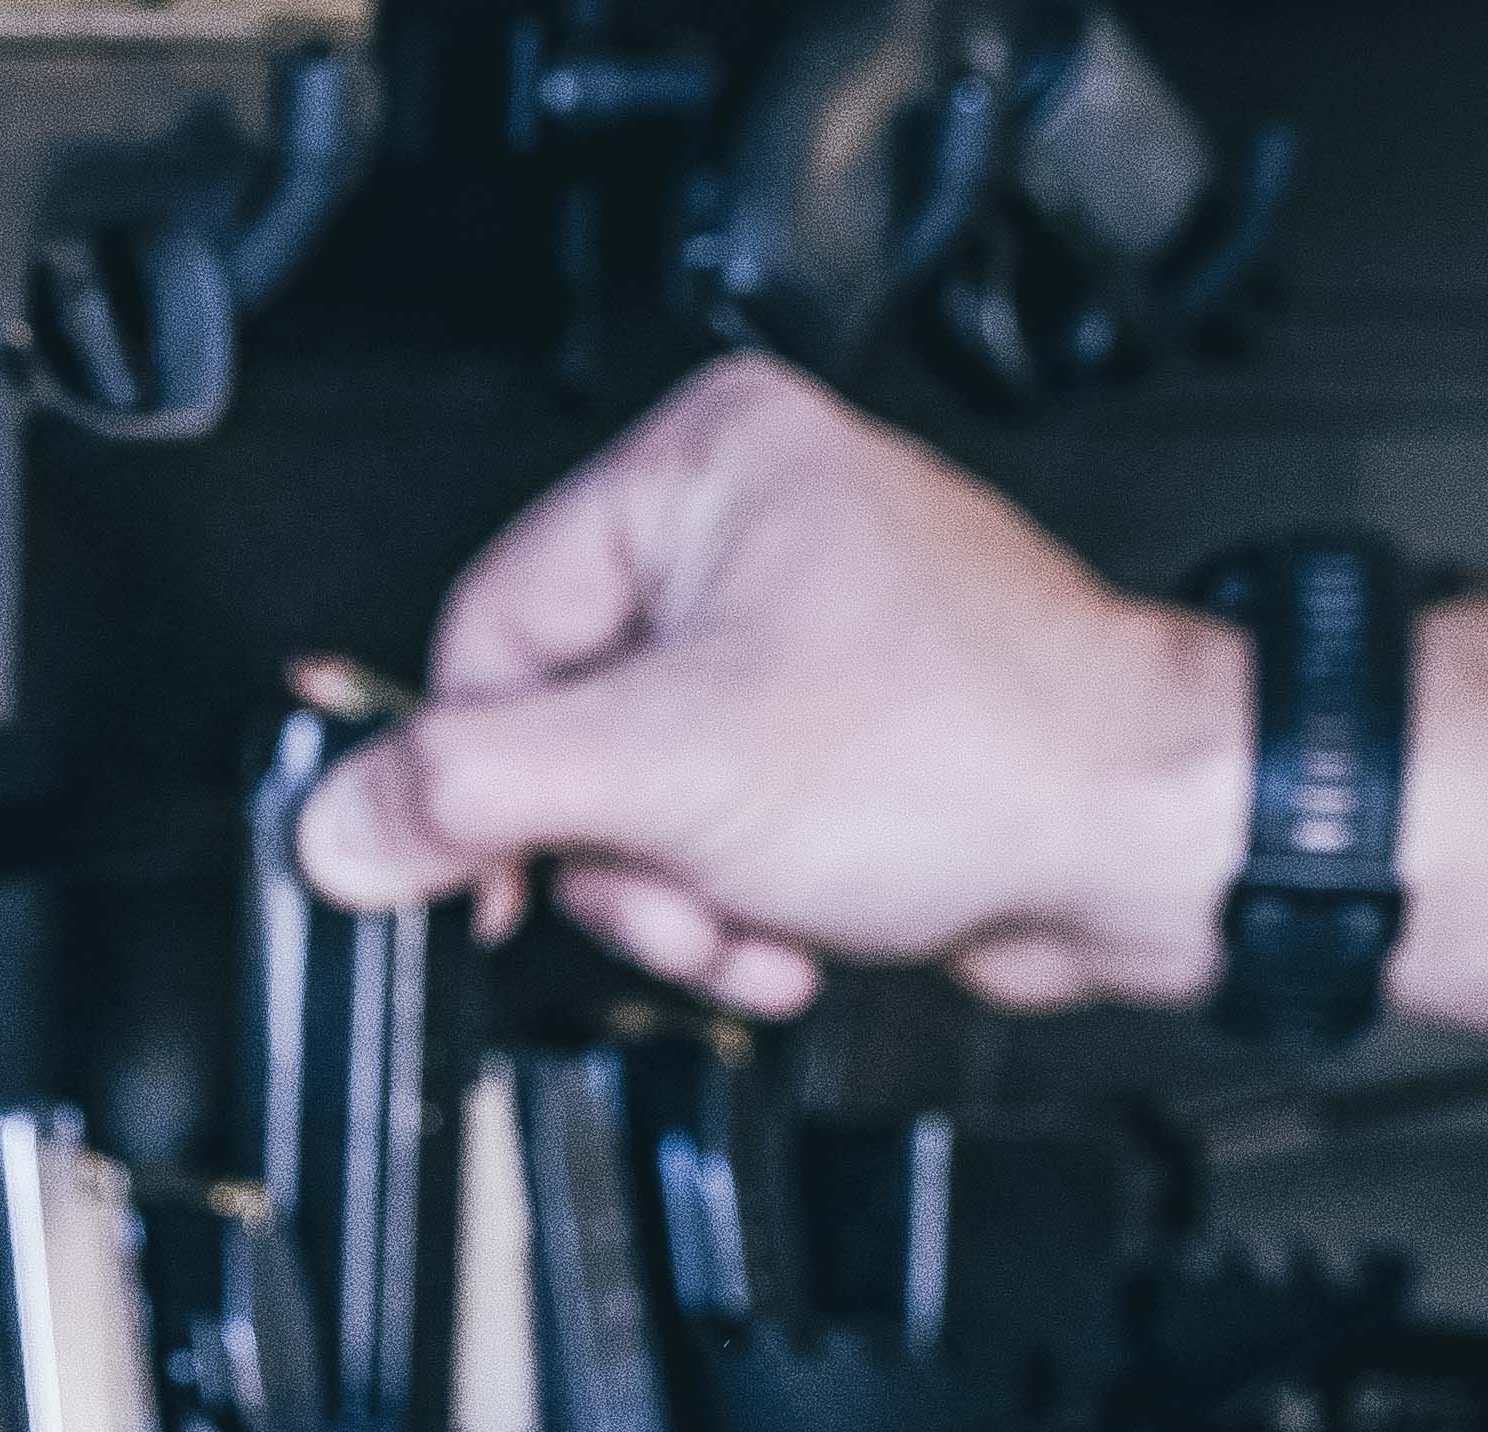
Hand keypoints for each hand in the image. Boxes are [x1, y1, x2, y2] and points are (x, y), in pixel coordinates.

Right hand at [291, 354, 1251, 1021]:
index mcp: (702, 460)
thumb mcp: (669, 773)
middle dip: (617, 854)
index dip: (484, 776)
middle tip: (681, 887)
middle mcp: (747, 519)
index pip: (485, 630)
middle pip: (555, 728)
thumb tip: (338, 819)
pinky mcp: (829, 724)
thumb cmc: (982, 753)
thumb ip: (472, 791)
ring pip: (629, 798)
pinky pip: (708, 825)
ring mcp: (791, 624)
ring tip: (758, 912)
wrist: (1149, 843)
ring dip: (678, 897)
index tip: (495, 875)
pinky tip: (799, 916)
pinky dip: (738, 900)